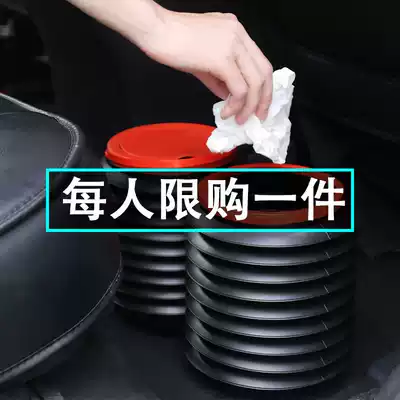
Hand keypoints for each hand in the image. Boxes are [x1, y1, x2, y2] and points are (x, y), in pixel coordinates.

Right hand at [139, 10, 272, 123]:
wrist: (155, 30)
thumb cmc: (173, 42)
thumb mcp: (203, 60)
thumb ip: (219, 77)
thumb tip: (229, 96)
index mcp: (236, 31)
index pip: (260, 61)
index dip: (263, 86)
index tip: (258, 104)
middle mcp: (239, 35)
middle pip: (264, 72)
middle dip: (263, 99)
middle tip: (257, 117)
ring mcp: (232, 45)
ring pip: (254, 83)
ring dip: (248, 106)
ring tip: (238, 119)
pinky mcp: (222, 58)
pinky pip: (238, 89)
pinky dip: (235, 105)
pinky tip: (224, 113)